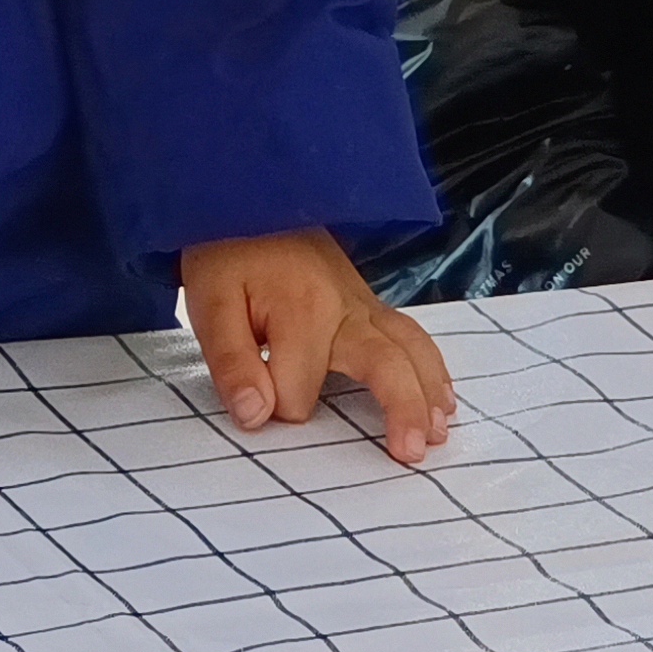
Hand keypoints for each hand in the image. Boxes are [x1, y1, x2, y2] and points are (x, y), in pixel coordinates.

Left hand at [179, 229, 457, 466]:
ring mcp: (364, 303)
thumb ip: (232, 363)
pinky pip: (411, 337)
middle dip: (400, 410)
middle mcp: (346, 306)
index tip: (251, 397)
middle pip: (386, 363)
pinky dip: (432, 370)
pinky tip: (443, 399)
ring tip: (437, 435)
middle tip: (409, 453)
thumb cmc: (226, 253)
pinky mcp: (370, 304)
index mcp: (303, 309)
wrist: (251, 197)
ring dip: (427, 392)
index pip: (297, 394)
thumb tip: (257, 417)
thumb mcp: (209, 303)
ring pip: (411, 349)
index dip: (273, 406)